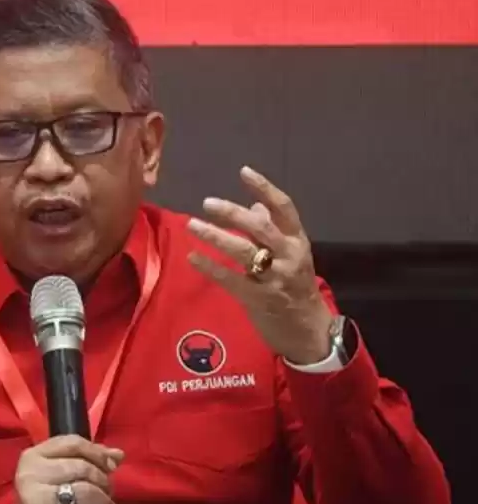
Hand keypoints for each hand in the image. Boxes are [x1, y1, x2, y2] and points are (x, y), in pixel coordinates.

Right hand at [9, 435, 123, 503]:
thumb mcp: (68, 478)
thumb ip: (90, 461)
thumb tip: (118, 454)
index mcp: (34, 456)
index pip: (72, 442)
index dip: (97, 452)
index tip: (112, 466)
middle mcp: (30, 473)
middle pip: (82, 466)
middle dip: (103, 481)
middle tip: (109, 493)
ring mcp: (35, 498)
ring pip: (85, 491)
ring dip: (103, 503)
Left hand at [187, 166, 333, 364]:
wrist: (309, 331)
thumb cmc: (296, 287)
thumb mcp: (292, 255)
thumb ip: (273, 231)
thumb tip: (255, 205)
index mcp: (298, 241)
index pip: (284, 208)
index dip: (265, 187)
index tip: (244, 172)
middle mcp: (289, 256)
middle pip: (260, 228)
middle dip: (233, 213)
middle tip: (208, 203)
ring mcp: (275, 279)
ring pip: (244, 252)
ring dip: (216, 236)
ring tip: (193, 225)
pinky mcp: (259, 300)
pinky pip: (231, 280)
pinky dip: (210, 267)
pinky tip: (193, 257)